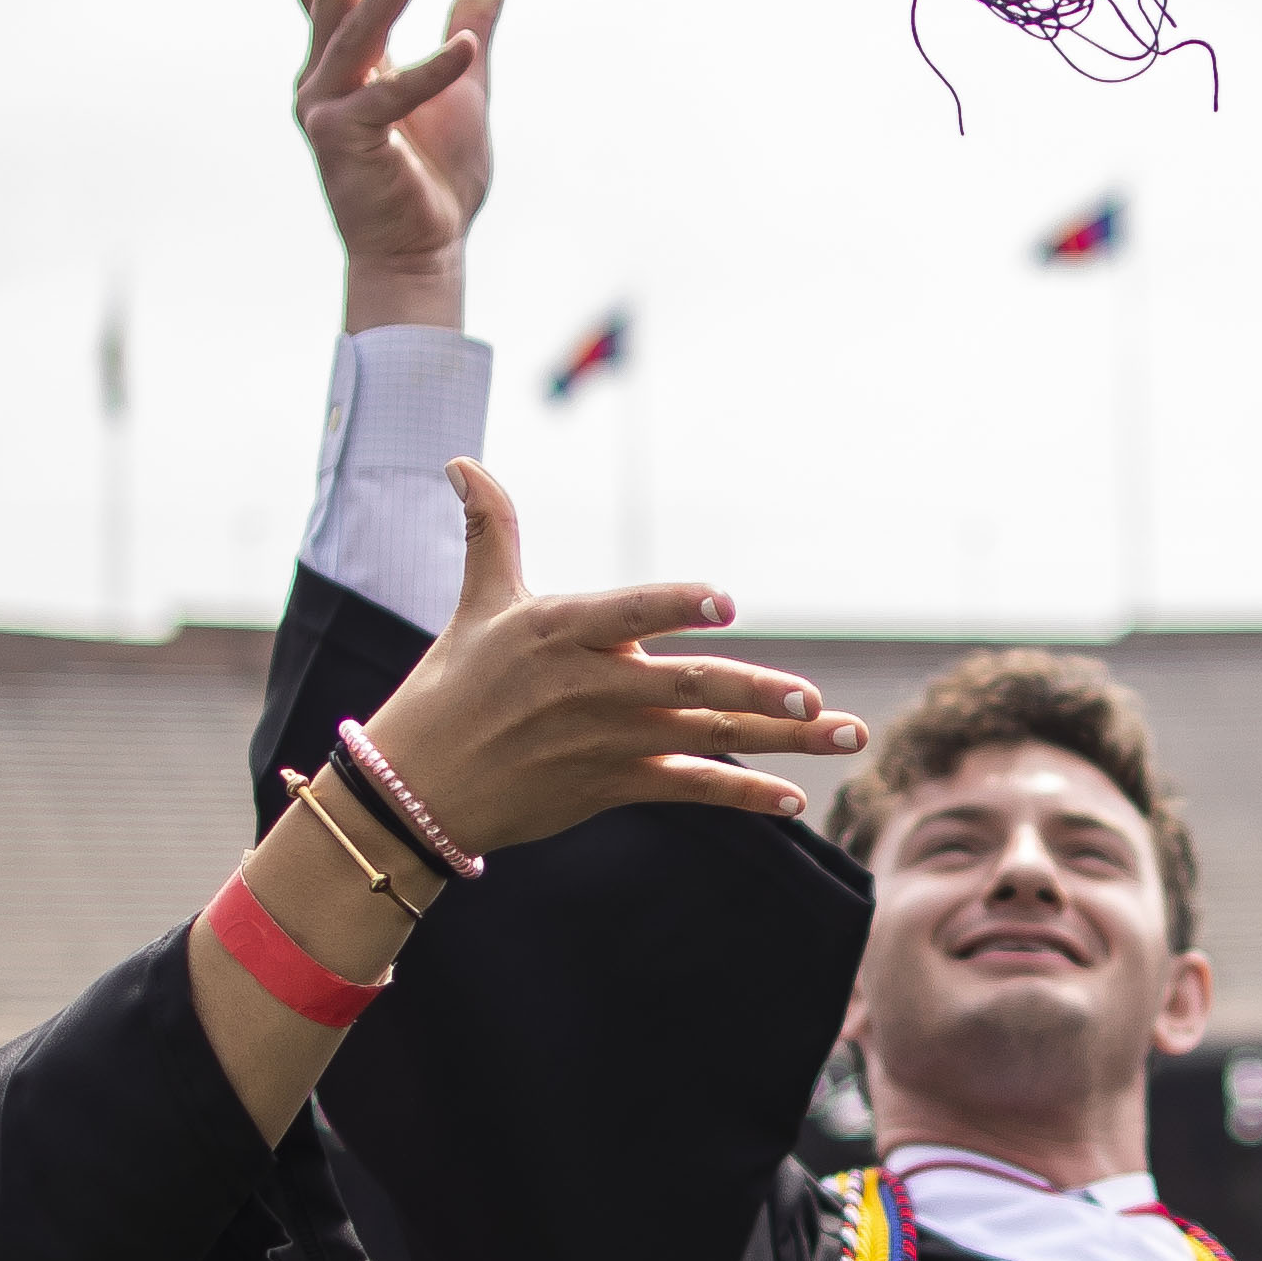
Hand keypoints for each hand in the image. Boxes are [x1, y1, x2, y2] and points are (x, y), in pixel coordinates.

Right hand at [257, 0, 499, 334]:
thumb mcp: (465, 92)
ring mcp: (328, 109)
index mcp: (349, 65)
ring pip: (359, 33)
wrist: (424, 252)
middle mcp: (326, 80)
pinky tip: (465, 46)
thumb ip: (470, 34)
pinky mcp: (347, 141)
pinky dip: (431, 71)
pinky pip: (393, 96)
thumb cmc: (435, 180)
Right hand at [351, 467, 861, 859]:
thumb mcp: (477, 603)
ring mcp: (607, 742)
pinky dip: (743, 794)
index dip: (673, 607)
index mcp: (562, 632)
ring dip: (782, 740)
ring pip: (708, 739)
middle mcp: (590, 688)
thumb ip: (491, 530)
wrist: (416, 787)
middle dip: (756, 693)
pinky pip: (690, 789)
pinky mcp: (612, 786)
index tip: (724, 604)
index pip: (627, 612)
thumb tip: (461, 462)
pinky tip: (793, 798)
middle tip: (815, 698)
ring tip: (844, 733)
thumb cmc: (452, 686)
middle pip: (687, 688)